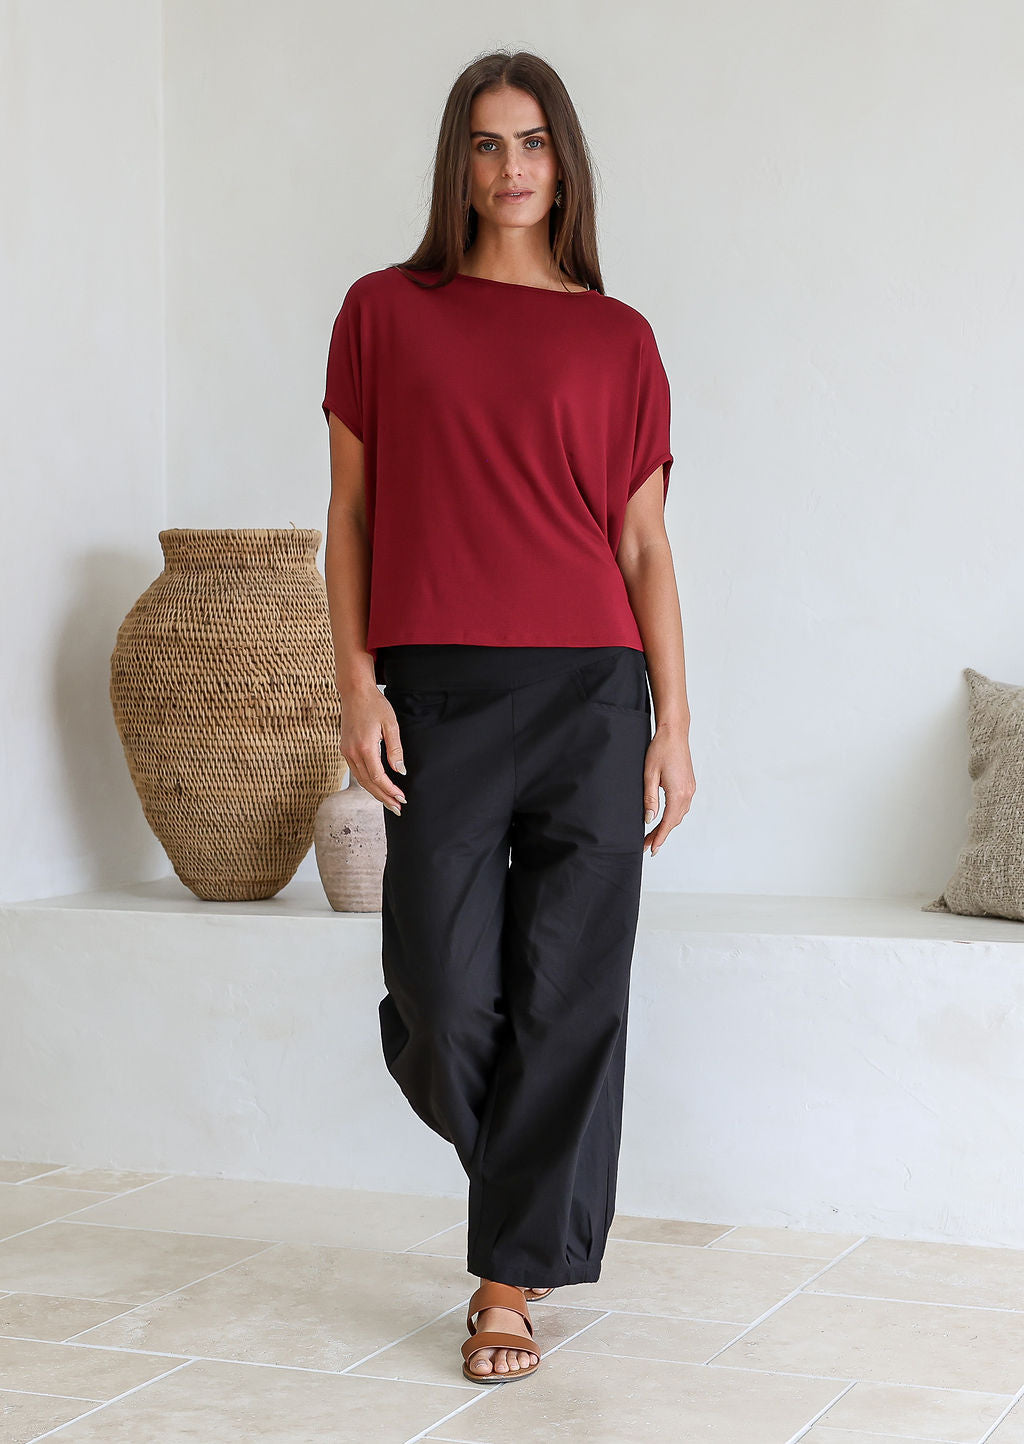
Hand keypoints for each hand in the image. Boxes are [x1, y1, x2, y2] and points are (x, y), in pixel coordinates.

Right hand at [339, 685, 407, 814]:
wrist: (355, 692)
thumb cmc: (375, 705)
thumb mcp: (391, 725)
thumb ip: (395, 749)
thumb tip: (400, 771)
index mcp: (365, 747)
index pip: (378, 777)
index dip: (390, 790)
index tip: (402, 798)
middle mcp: (352, 752)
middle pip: (368, 783)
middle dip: (384, 798)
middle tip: (398, 809)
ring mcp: (346, 752)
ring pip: (361, 780)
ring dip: (375, 793)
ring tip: (389, 802)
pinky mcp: (345, 749)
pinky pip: (356, 772)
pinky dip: (367, 782)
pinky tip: (377, 787)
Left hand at [643, 724, 694, 855]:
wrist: (674, 733)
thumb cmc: (660, 750)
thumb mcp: (649, 775)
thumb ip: (649, 799)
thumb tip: (649, 819)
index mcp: (678, 794)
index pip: (667, 823)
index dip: (658, 838)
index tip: (651, 850)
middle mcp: (688, 794)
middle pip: (674, 822)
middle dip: (660, 835)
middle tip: (647, 846)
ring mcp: (690, 789)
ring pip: (679, 815)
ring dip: (667, 826)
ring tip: (652, 835)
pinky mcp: (689, 784)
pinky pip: (682, 806)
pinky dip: (673, 816)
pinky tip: (664, 818)